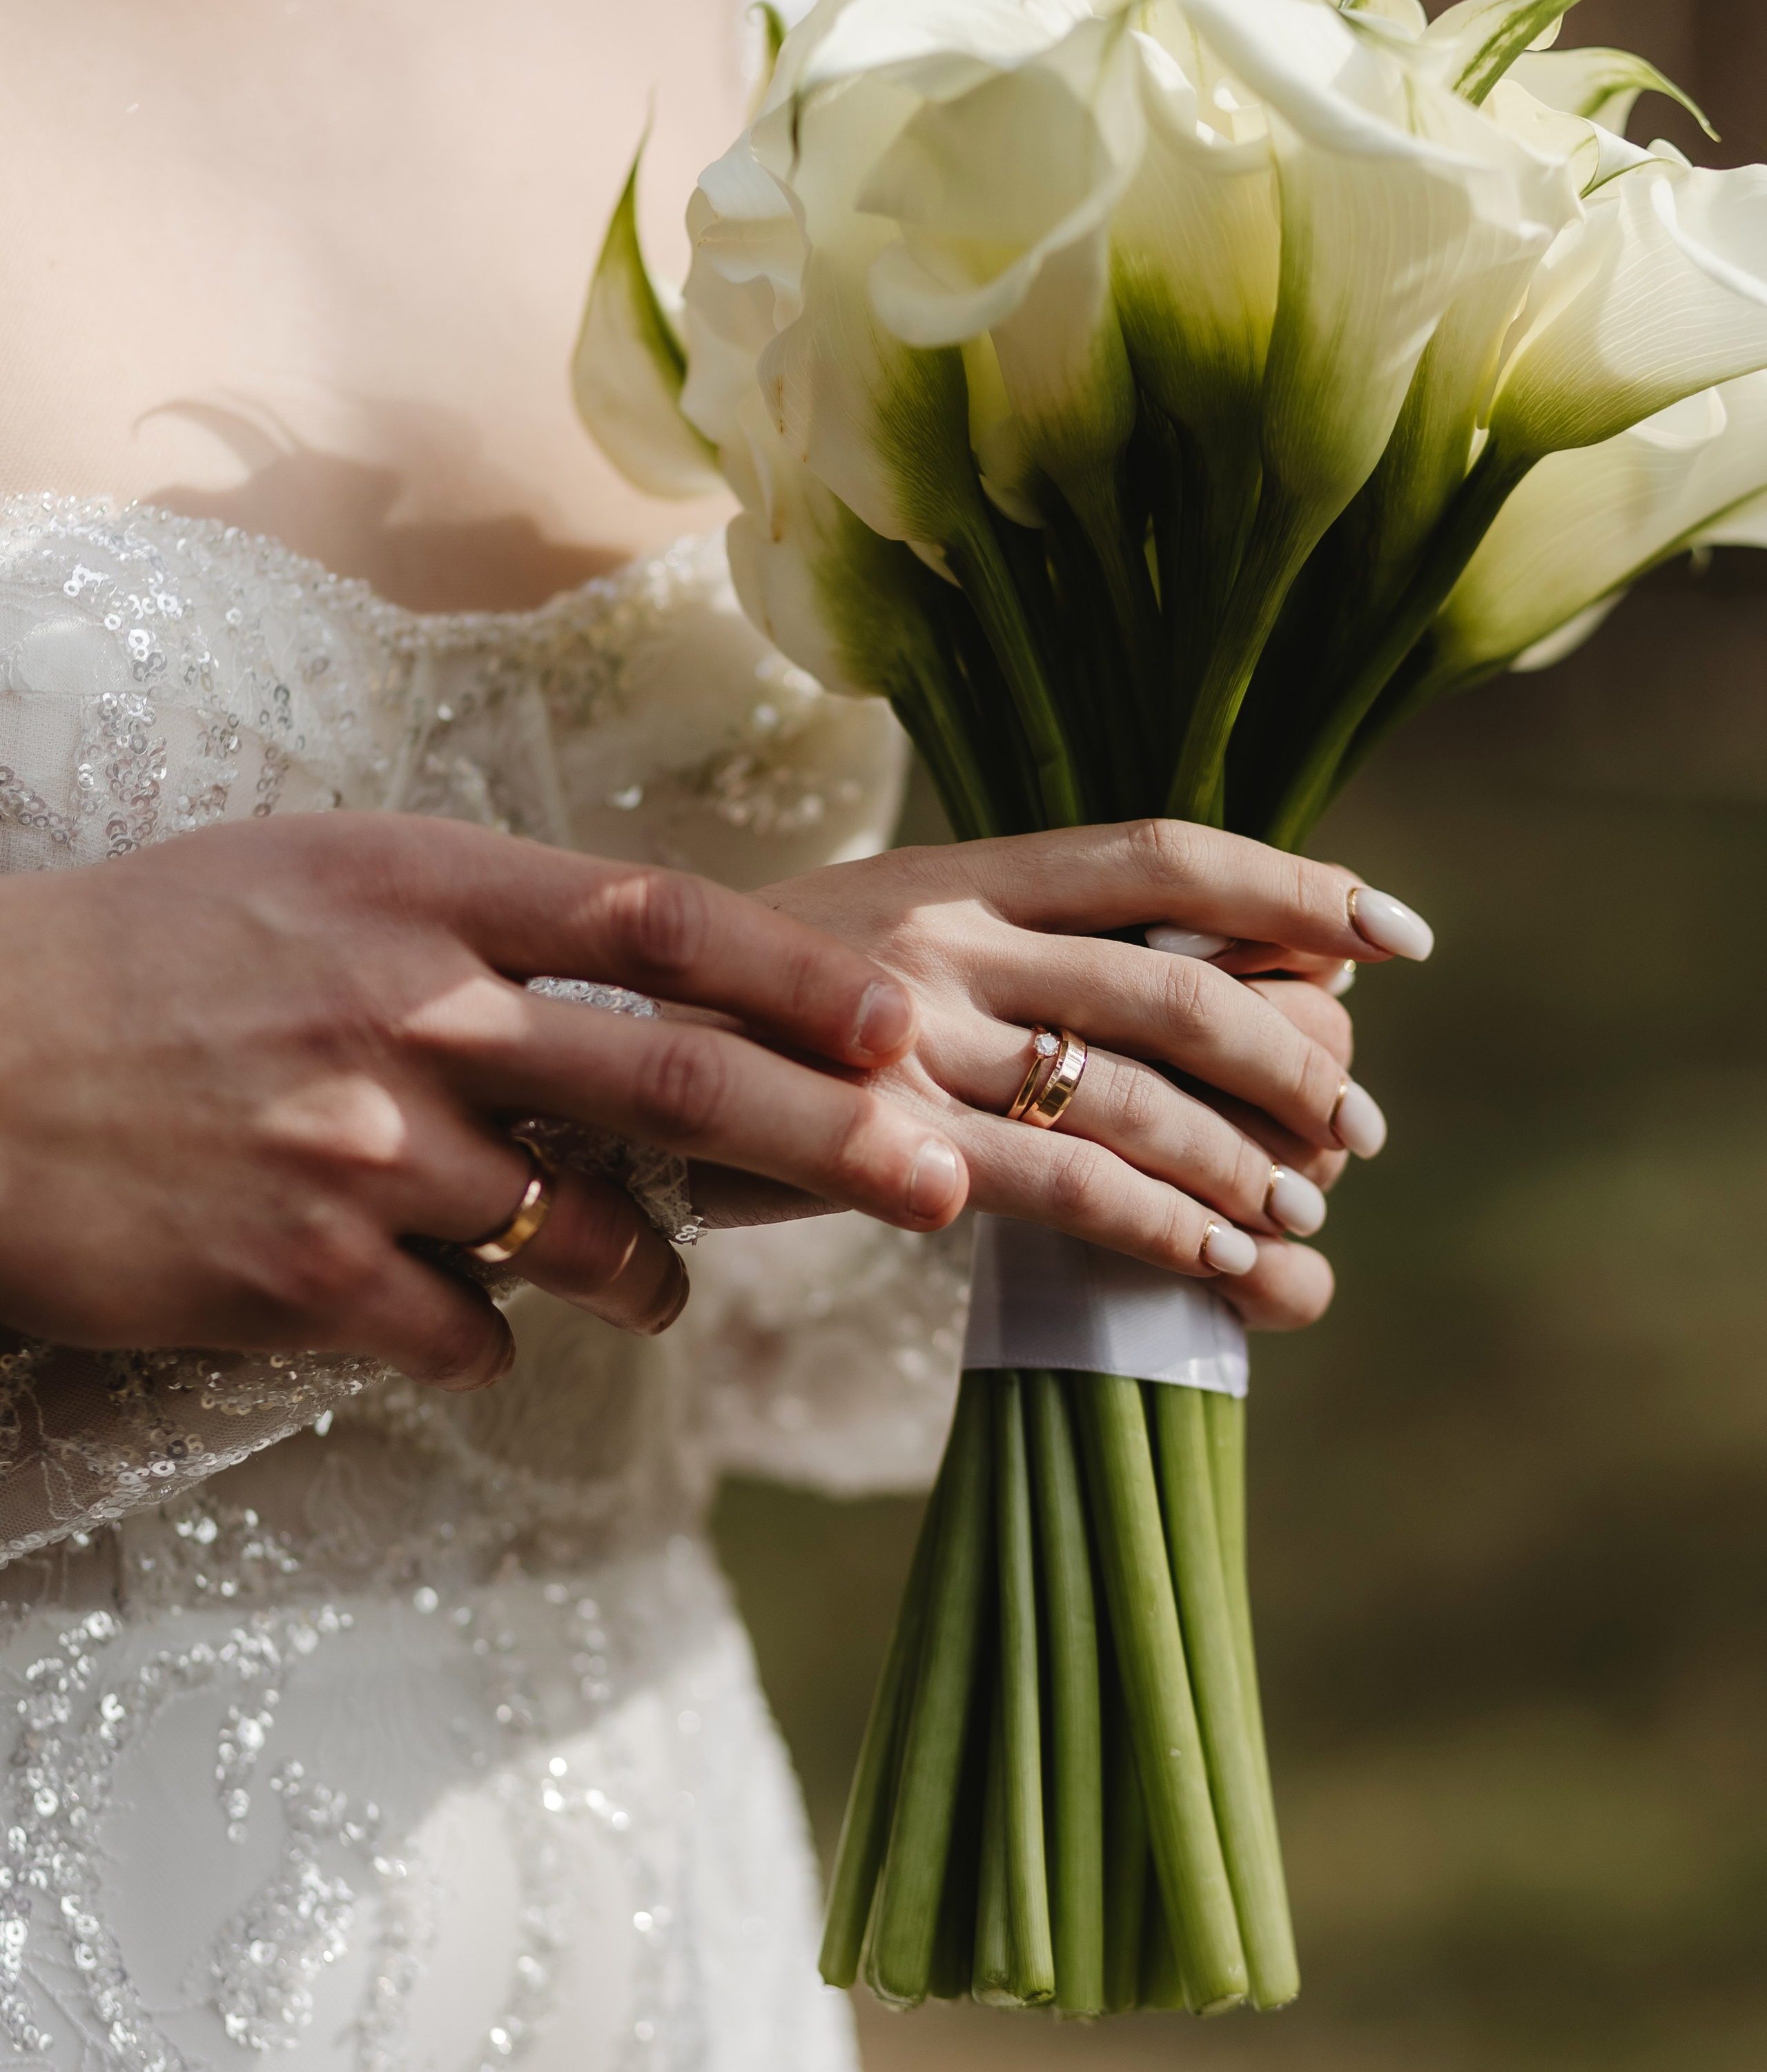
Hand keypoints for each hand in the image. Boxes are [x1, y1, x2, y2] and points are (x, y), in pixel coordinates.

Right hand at [0, 814, 966, 1386]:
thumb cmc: (151, 956)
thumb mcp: (318, 877)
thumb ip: (482, 916)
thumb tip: (646, 973)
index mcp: (421, 888)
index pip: (662, 923)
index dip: (804, 976)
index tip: (908, 1022)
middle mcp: (409, 1010)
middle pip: (677, 1081)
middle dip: (838, 1139)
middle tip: (948, 1184)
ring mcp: (359, 1147)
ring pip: (588, 1233)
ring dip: (651, 1272)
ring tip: (655, 1283)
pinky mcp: (301, 1276)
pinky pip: (471, 1332)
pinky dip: (496, 1335)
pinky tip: (464, 1319)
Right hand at [756, 820, 1431, 1330]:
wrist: (587, 1060)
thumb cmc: (750, 1014)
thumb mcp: (875, 943)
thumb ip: (1013, 953)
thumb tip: (1201, 981)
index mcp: (956, 870)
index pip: (1160, 854)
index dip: (1294, 884)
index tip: (1396, 932)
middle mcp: (947, 937)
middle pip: (1178, 986)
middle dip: (1295, 1060)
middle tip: (1360, 1128)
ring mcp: (917, 1037)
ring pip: (1139, 1099)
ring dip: (1247, 1169)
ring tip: (1305, 1220)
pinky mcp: (891, 1140)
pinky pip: (1071, 1187)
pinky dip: (1170, 1232)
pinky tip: (1228, 1271)